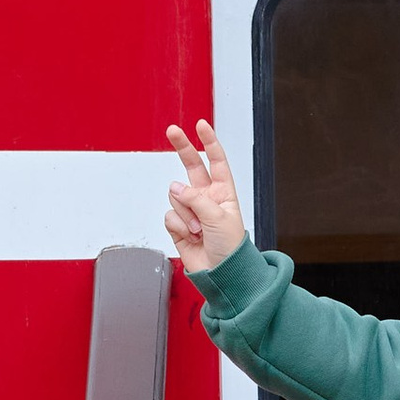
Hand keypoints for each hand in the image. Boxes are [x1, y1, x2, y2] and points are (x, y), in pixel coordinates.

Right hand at [165, 119, 247, 275]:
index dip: (209, 143)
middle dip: (183, 148)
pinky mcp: (178, 225)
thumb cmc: (230, 248)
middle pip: (192, 167)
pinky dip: (179, 226)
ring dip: (187, 214)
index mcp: (223, 193)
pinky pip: (170, 216)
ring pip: (177, 197)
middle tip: (172, 130)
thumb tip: (175, 188)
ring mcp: (191, 211)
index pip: (216, 162)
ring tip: (199, 230)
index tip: (201, 125)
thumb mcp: (219, 217)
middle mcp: (206, 199)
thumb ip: (196, 198)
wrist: (221, 274)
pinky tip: (189, 236)